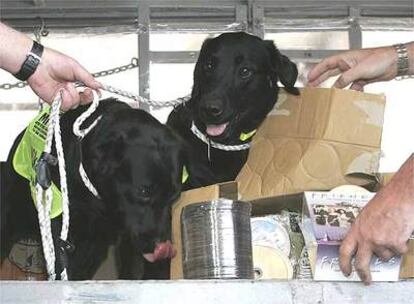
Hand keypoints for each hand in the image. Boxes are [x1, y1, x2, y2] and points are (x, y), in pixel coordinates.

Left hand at [27, 47, 101, 110]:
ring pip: (75, 104)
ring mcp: (62, 95)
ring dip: (72, 95)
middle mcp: (70, 89)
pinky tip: (61, 91)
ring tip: (66, 86)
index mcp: (76, 81)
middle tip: (86, 91)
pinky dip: (65, 99)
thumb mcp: (76, 67)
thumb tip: (99, 85)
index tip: (96, 92)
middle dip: (86, 96)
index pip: (88, 91)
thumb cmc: (53, 61)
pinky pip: (65, 106)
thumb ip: (88, 78)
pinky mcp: (55, 101)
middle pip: (84, 100)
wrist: (38, 65)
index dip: (93, 93)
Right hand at [307, 46, 397, 90]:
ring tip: (324, 92)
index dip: (316, 70)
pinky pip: (351, 86)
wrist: (395, 62)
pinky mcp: (361, 78)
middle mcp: (348, 64)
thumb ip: (345, 78)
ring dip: (333, 87)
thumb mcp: (359, 69)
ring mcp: (354, 71)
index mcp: (345, 58)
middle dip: (320, 78)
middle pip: (330, 72)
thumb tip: (335, 87)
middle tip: (311, 85)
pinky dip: (349, 92)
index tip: (309, 77)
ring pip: (340, 80)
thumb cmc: (380, 58)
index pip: (326, 64)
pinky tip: (347, 96)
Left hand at [339, 154, 413, 283]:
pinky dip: (402, 245)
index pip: (344, 250)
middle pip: (361, 263)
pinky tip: (401, 232)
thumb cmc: (384, 202)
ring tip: (392, 232)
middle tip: (366, 280)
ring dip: (389, 249)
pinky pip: (399, 252)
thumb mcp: (365, 216)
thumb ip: (363, 230)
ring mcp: (380, 242)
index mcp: (356, 230)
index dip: (344, 263)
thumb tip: (365, 244)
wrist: (400, 197)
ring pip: (385, 256)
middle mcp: (366, 238)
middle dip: (363, 274)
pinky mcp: (395, 244)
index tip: (346, 271)